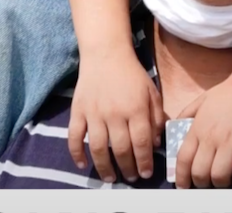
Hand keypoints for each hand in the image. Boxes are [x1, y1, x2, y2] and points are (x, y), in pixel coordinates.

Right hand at [69, 45, 164, 183]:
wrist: (106, 54)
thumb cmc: (131, 74)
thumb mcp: (152, 92)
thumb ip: (157, 117)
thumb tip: (155, 144)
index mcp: (136, 108)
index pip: (142, 143)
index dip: (145, 162)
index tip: (146, 173)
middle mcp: (115, 113)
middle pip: (121, 149)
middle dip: (128, 168)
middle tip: (132, 178)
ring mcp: (94, 113)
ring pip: (99, 148)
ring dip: (105, 167)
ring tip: (111, 178)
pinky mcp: (78, 111)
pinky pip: (75, 136)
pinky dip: (76, 153)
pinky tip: (82, 164)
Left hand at [174, 70, 231, 188]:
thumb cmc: (229, 91)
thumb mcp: (202, 99)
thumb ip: (187, 114)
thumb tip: (176, 128)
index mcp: (198, 127)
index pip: (183, 159)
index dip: (181, 177)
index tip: (184, 186)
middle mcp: (212, 136)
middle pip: (200, 173)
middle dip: (202, 184)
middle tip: (208, 182)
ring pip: (220, 176)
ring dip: (222, 182)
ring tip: (226, 178)